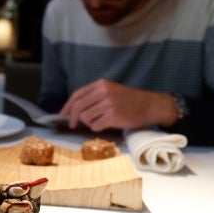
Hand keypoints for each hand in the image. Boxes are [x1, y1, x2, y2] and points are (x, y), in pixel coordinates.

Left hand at [59, 79, 177, 130]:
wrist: (150, 106)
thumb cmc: (129, 100)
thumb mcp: (111, 90)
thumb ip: (94, 96)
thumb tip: (74, 109)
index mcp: (101, 84)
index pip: (78, 94)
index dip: (68, 105)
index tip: (63, 114)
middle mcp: (104, 92)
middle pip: (79, 106)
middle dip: (73, 117)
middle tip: (72, 125)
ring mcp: (109, 104)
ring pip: (86, 117)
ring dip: (89, 122)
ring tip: (100, 121)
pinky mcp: (113, 116)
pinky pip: (95, 125)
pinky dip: (97, 128)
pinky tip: (105, 125)